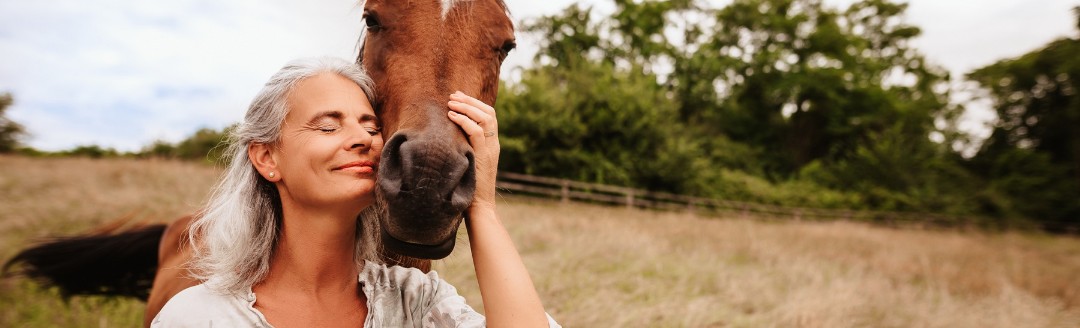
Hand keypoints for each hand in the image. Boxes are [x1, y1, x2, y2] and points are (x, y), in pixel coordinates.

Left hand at [446, 91, 498, 213]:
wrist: (480, 207)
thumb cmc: (469, 187)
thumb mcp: (468, 163)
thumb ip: (465, 149)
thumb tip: (448, 138)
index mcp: (491, 145)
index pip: (488, 116)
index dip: (474, 103)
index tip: (458, 97)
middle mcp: (493, 144)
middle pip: (488, 112)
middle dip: (470, 100)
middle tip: (453, 95)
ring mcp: (490, 149)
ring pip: (485, 117)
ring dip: (466, 107)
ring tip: (450, 102)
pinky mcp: (483, 156)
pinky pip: (476, 131)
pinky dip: (463, 120)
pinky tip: (451, 116)